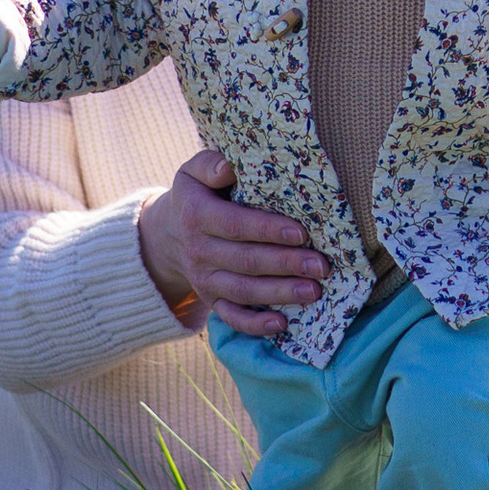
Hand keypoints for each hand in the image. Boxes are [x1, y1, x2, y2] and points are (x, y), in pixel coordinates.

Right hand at [137, 148, 328, 335]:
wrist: (167, 235)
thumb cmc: (196, 196)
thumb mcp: (193, 173)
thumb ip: (210, 164)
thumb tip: (229, 167)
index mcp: (197, 215)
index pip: (235, 224)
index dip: (268, 230)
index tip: (301, 232)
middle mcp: (199, 251)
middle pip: (246, 261)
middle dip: (286, 264)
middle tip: (321, 266)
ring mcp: (204, 280)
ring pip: (243, 291)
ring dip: (280, 293)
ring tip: (314, 291)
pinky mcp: (211, 300)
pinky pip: (231, 317)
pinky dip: (255, 325)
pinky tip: (282, 324)